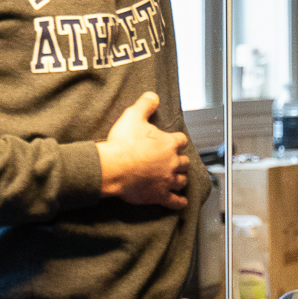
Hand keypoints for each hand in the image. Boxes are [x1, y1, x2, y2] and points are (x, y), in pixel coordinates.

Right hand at [98, 91, 189, 209]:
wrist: (113, 168)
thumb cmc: (123, 143)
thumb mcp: (133, 117)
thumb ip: (145, 104)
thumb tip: (153, 96)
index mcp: (169, 143)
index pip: (181, 140)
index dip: (177, 141)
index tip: (174, 142)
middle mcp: (172, 162)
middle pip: (184, 162)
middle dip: (180, 161)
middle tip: (175, 161)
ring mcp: (167, 180)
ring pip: (182, 180)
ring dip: (180, 179)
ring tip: (178, 179)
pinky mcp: (160, 196)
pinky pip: (175, 201)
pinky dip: (180, 202)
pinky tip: (181, 202)